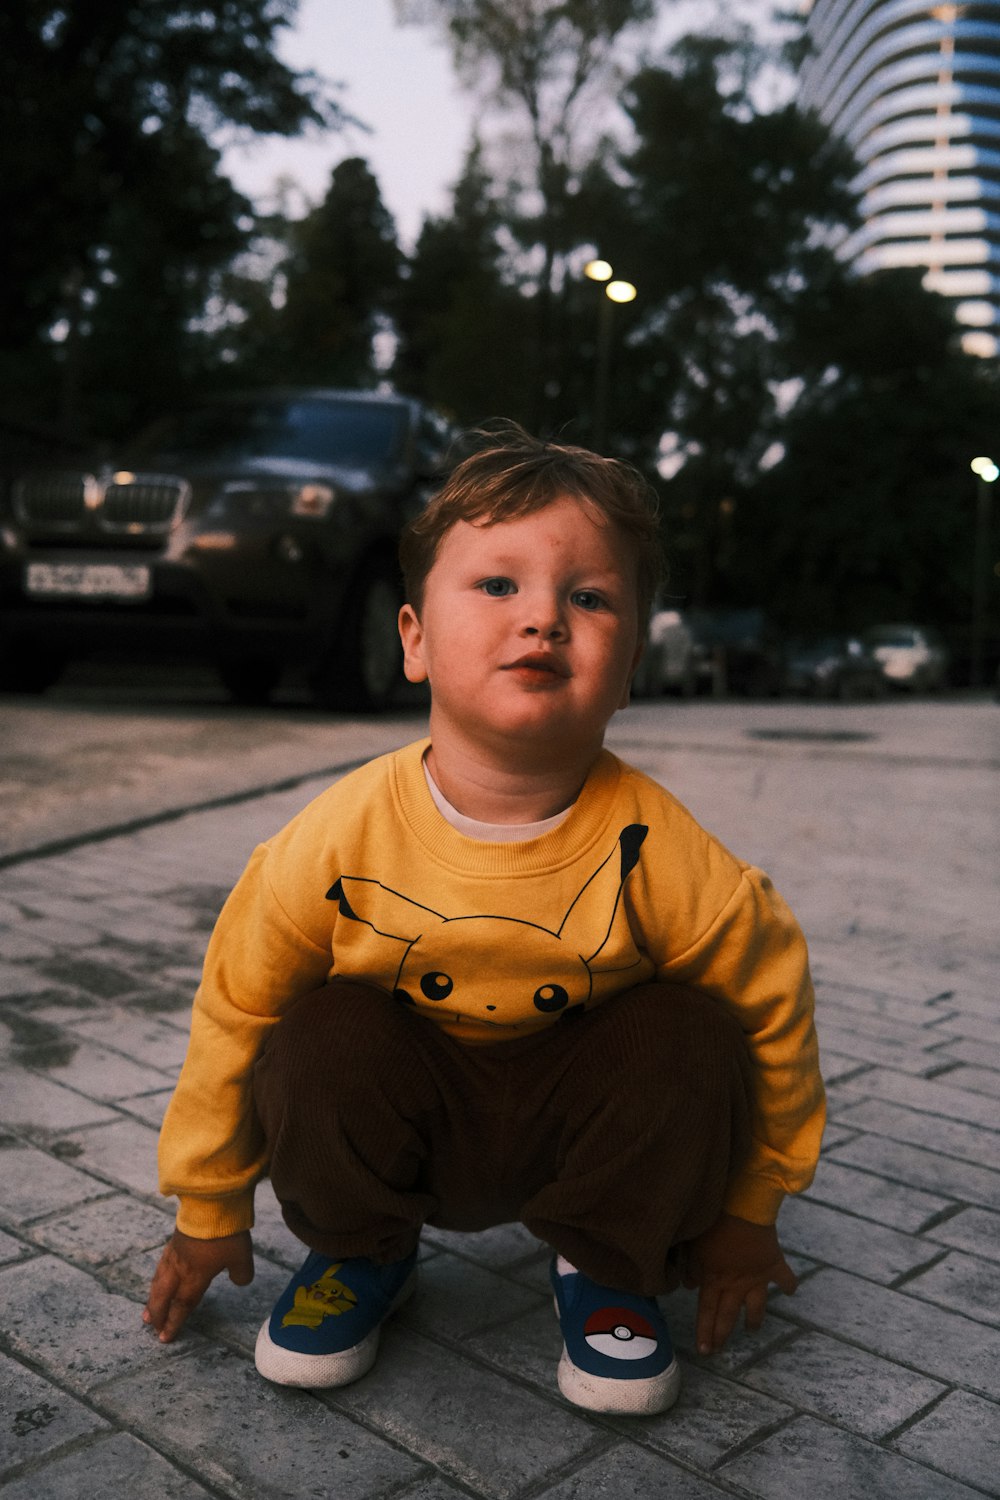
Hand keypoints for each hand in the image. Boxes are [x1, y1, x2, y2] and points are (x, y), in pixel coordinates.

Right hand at [143, 1228, 253, 1342]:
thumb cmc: (226, 1233)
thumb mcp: (242, 1257)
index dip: (174, 1323)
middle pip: (164, 1297)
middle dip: (157, 1315)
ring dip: (152, 1300)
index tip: (166, 1338)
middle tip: (152, 1329)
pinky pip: (160, 1267)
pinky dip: (156, 1280)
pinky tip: (157, 1280)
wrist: (211, 1203)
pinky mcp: (173, 1241)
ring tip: (146, 1313)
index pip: (182, 1305)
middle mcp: (180, 1269)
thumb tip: (239, 1281)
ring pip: (158, 1282)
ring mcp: (174, 1254)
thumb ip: (241, 1274)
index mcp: (195, 1277)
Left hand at [682, 1213, 796, 1355]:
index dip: (704, 1331)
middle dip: (722, 1334)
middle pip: (728, 1315)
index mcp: (714, 1279)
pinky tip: (790, 1291)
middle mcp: (736, 1285)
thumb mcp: (693, 1245)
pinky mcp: (774, 1265)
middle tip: (719, 1350)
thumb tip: (689, 1286)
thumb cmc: (712, 1222)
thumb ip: (689, 1267)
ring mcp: (757, 1277)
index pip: (706, 1311)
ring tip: (753, 1329)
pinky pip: (786, 1279)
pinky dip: (789, 1285)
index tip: (704, 1351)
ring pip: (757, 1306)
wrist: (742, 1207)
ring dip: (754, 1320)